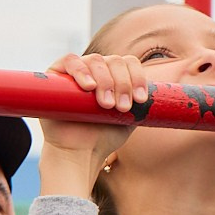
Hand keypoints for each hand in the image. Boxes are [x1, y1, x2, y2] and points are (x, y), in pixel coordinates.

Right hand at [41, 53, 149, 188]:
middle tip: (121, 108)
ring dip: (105, 81)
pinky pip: (69, 60)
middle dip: (122, 83)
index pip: (129, 63)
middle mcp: (96, 71)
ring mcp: (76, 72)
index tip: (140, 100)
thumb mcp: (131, 117)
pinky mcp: (55, 75)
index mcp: (114, 77)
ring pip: (96, 60)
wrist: (80, 154)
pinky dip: (81, 70)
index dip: (137, 77)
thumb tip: (159, 90)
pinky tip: (88, 87)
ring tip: (105, 105)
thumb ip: (141, 101)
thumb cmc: (104, 138)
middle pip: (115, 60)